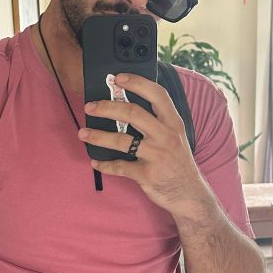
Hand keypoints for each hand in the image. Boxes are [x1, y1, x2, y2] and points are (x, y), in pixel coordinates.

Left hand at [79, 73, 206, 214]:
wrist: (189, 194)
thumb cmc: (178, 162)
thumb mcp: (176, 137)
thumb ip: (158, 122)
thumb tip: (127, 106)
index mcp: (173, 123)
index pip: (157, 94)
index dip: (137, 82)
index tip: (118, 78)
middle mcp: (166, 136)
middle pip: (133, 113)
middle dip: (107, 107)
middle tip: (90, 107)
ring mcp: (157, 156)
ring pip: (122, 141)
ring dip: (98, 136)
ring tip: (83, 133)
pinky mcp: (148, 175)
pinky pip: (120, 167)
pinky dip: (105, 165)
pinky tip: (96, 162)